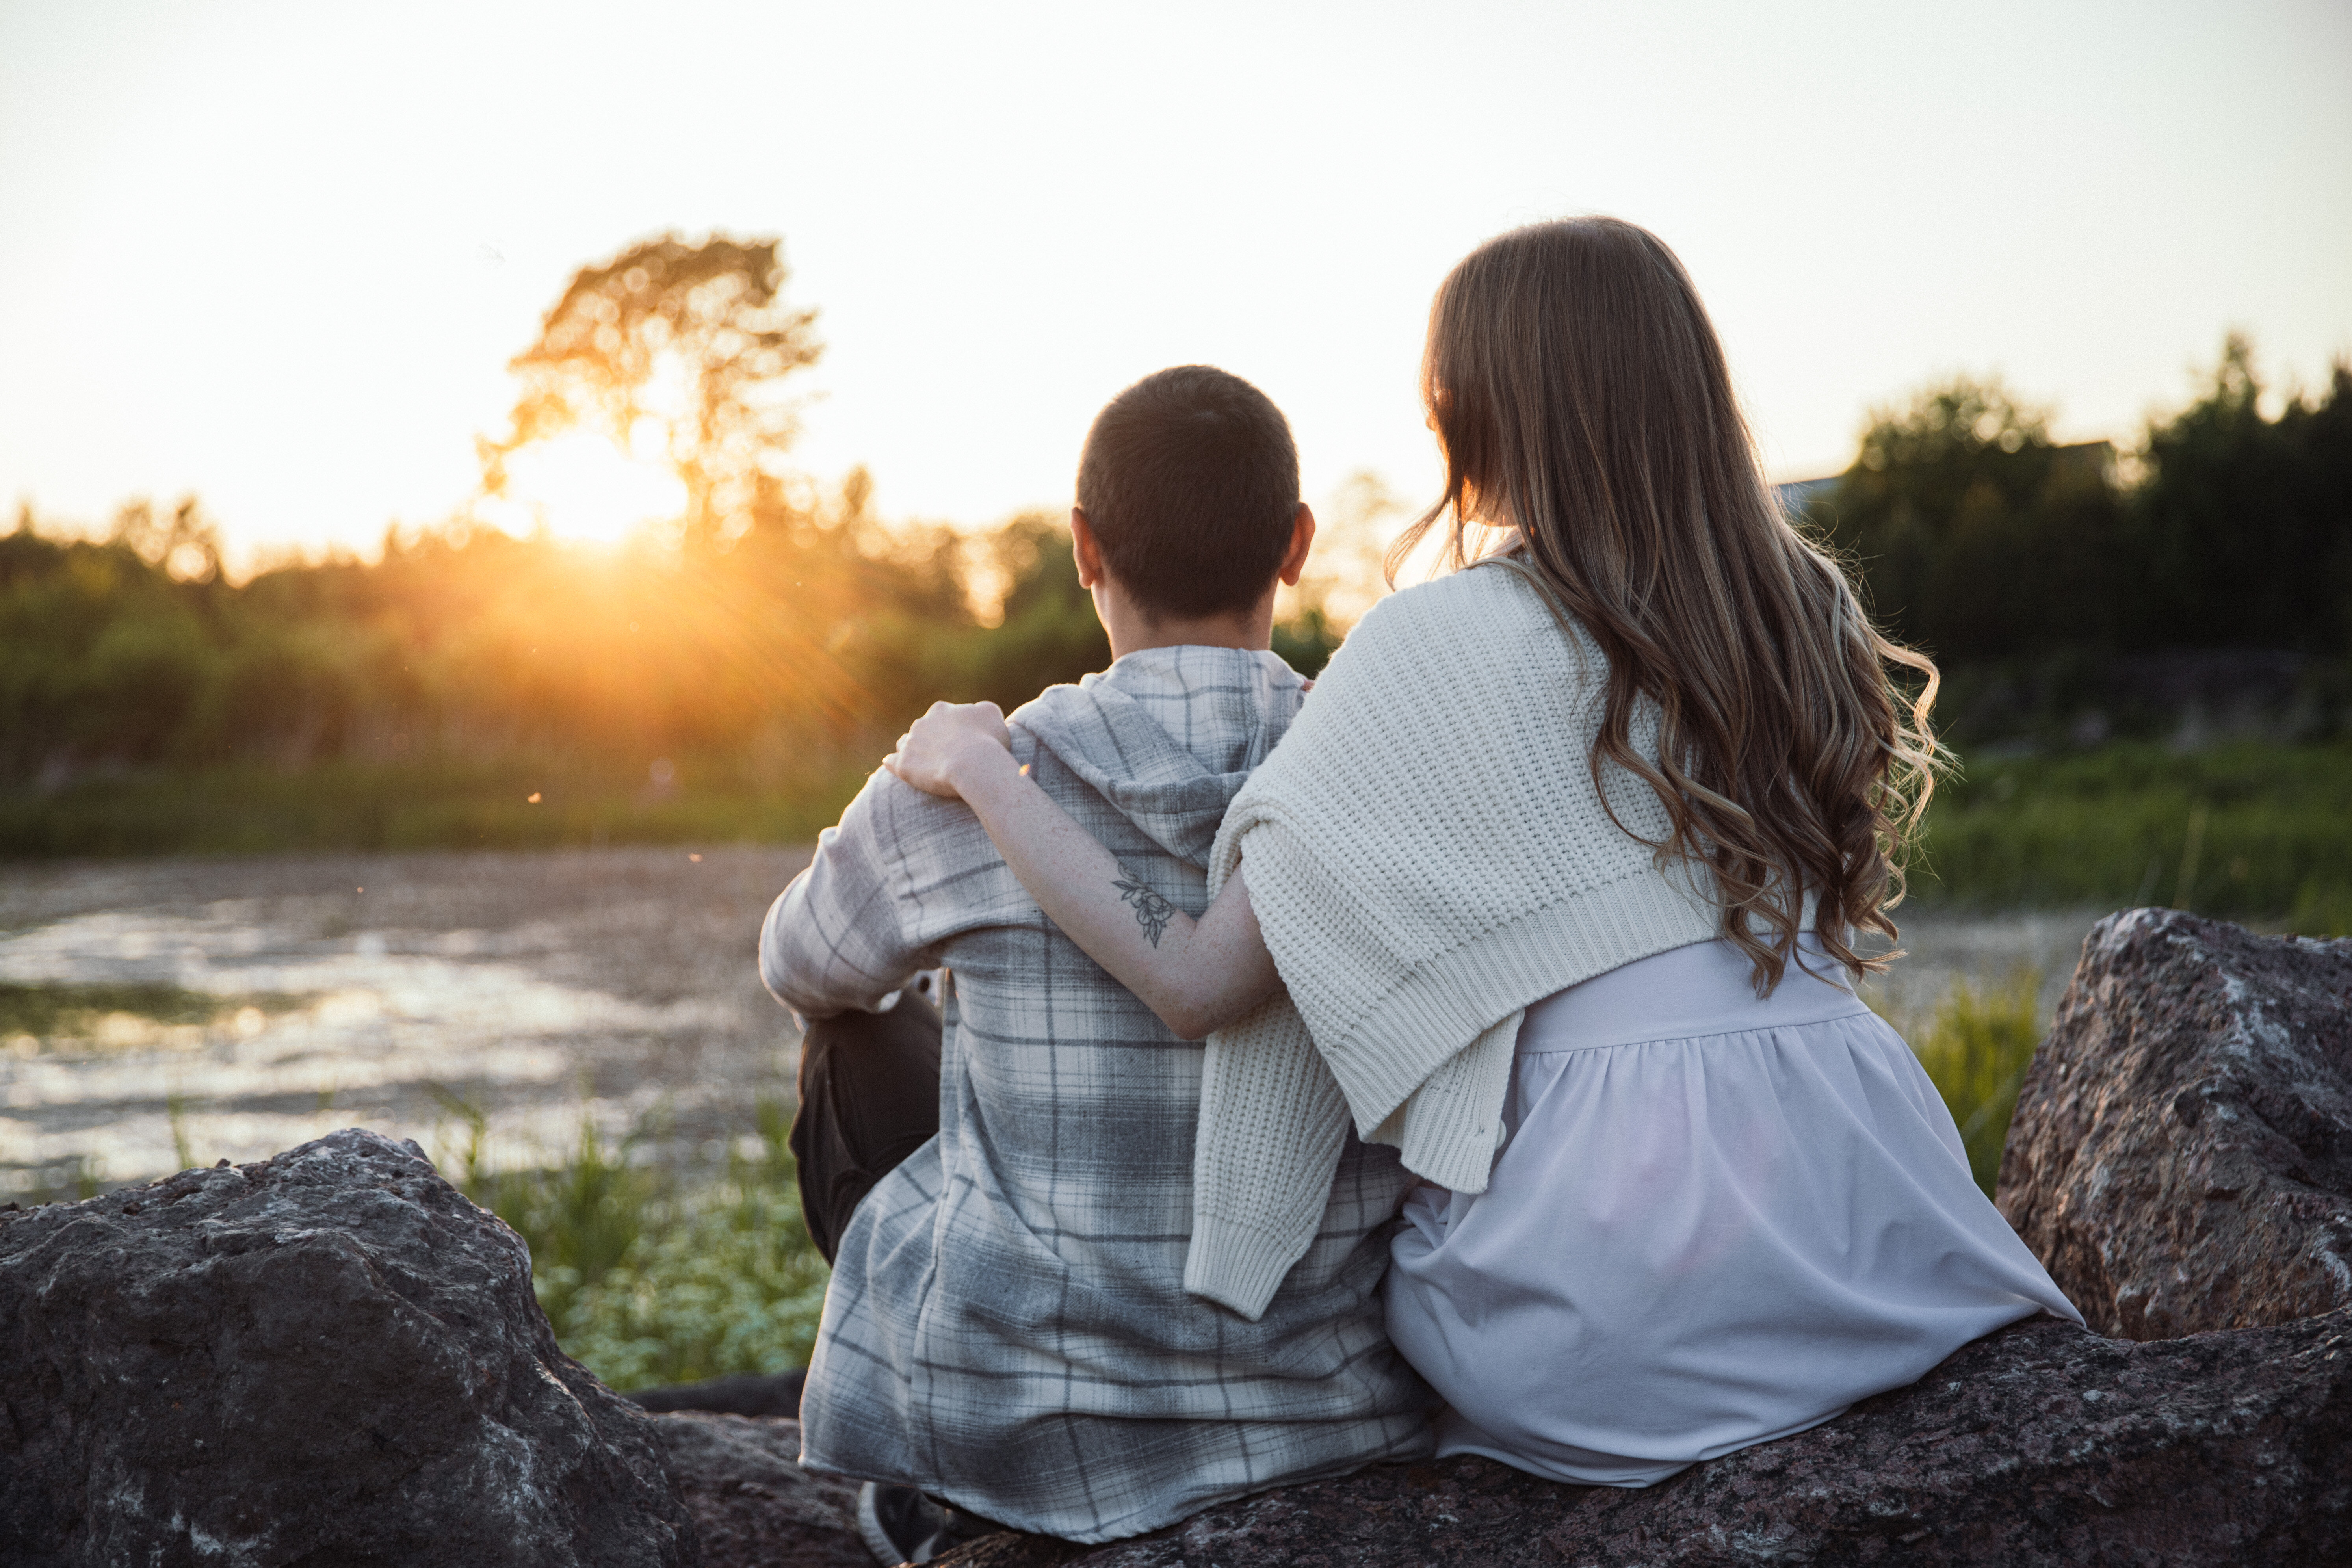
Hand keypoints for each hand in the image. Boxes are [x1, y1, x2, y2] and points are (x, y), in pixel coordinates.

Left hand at [885, 701, 1015, 798]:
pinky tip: (892, 765)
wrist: (973, 765)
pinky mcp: (903, 766)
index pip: (941, 715)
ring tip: (922, 762)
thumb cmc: (987, 741)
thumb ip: (982, 709)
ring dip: (912, 749)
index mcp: (940, 710)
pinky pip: (891, 762)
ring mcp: (909, 744)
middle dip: (931, 739)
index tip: (960, 740)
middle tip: (945, 754)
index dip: (951, 728)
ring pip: (905, 743)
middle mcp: (921, 723)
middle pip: (922, 729)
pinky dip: (892, 763)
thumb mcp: (992, 715)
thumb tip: (976, 710)